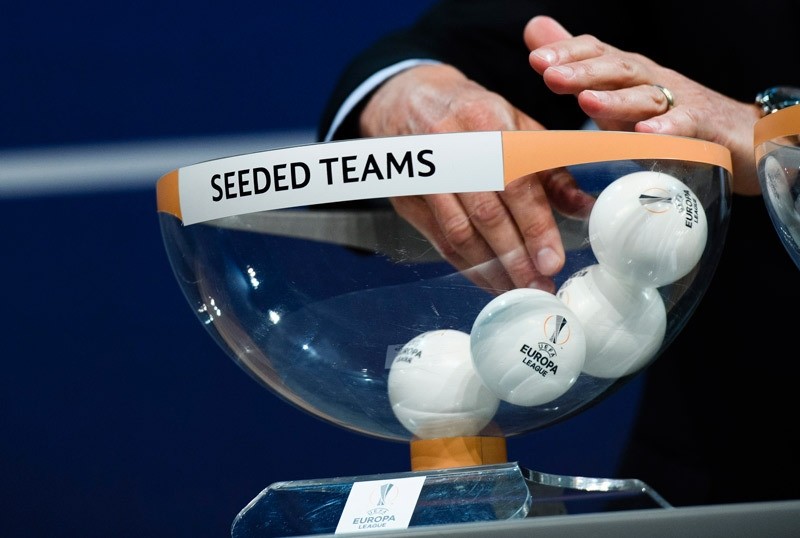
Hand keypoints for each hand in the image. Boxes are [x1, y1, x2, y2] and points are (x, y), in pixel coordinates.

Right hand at [360, 63, 593, 291]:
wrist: (410, 100)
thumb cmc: (474, 117)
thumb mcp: (517, 128)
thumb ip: (551, 171)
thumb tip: (584, 208)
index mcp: (488, 123)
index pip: (516, 183)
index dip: (535, 226)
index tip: (551, 261)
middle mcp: (453, 147)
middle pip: (486, 213)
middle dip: (516, 257)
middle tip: (538, 286)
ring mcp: (426, 174)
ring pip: (460, 232)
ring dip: (491, 268)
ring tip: (517, 289)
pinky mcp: (407, 197)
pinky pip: (440, 240)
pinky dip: (466, 265)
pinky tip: (489, 280)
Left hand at [524, 16, 760, 194]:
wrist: (740, 136)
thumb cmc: (669, 116)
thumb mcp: (617, 93)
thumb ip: (577, 65)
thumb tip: (534, 29)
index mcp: (627, 76)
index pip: (596, 55)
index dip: (568, 55)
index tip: (536, 60)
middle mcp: (652, 82)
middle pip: (617, 70)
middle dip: (583, 72)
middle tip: (550, 75)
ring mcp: (680, 103)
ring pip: (647, 98)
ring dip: (616, 100)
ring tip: (586, 102)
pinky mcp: (706, 129)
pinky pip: (687, 126)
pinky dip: (667, 130)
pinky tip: (646, 135)